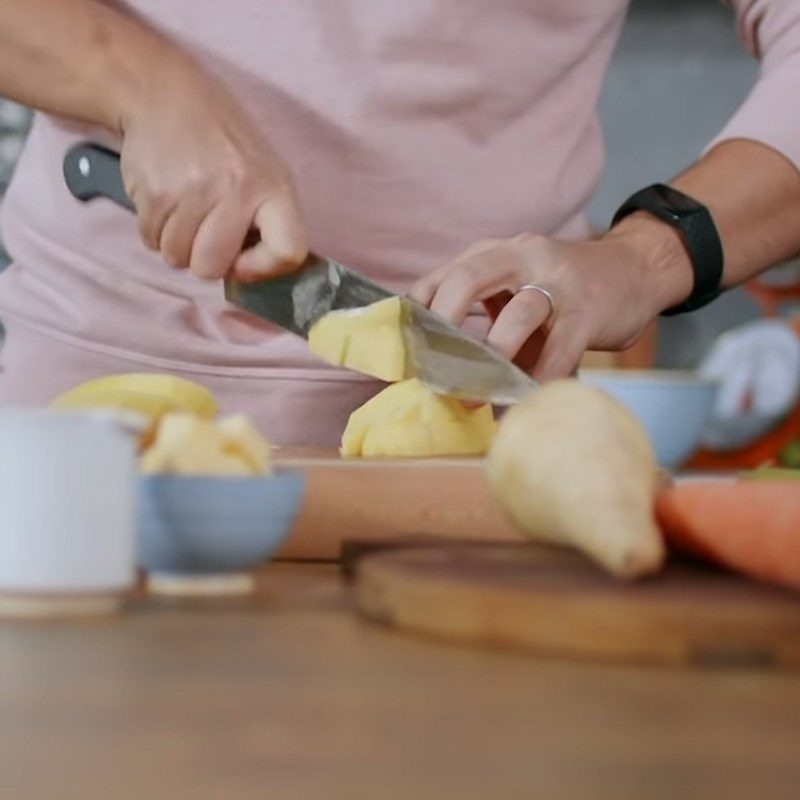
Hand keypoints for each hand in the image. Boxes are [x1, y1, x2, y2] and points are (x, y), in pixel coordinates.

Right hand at [119, 56, 307, 280]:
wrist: (165, 94)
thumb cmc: (223, 145)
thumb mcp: (263, 172)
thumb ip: (265, 222)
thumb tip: (249, 275)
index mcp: (274, 187)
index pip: (287, 251)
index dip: (264, 267)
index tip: (244, 260)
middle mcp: (236, 190)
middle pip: (211, 268)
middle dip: (203, 259)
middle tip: (204, 230)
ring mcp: (191, 191)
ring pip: (177, 258)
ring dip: (177, 244)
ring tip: (184, 208)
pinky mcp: (153, 192)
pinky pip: (151, 241)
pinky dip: (155, 229)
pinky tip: (165, 199)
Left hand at [410, 217, 692, 379]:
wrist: (636, 268)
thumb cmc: (564, 286)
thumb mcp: (516, 283)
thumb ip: (481, 308)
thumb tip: (434, 358)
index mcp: (497, 253)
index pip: (446, 275)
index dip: (419, 309)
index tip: (404, 346)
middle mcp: (523, 258)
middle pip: (470, 278)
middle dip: (444, 321)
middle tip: (430, 363)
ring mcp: (559, 282)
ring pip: (519, 313)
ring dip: (494, 355)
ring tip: (474, 393)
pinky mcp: (589, 311)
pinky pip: (562, 347)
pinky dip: (541, 377)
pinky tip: (524, 400)